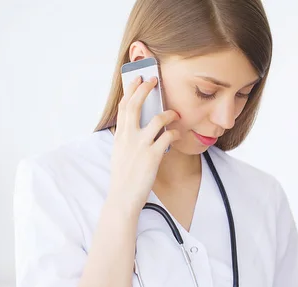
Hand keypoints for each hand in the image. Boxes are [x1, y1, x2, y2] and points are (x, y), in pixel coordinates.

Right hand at [108, 75, 179, 213]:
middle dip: (144, 89)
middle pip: (135, 105)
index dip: (130, 90)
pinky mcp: (152, 156)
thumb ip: (126, 139)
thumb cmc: (123, 177)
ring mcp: (140, 146)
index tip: (137, 79)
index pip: (123, 107)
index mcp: (120, 136)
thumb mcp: (119, 153)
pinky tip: (177, 134)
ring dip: (168, 113)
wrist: (123, 197)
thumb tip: (134, 127)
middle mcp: (128, 137)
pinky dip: (175, 132)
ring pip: (156, 119)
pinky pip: (168, 137)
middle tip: (154, 79)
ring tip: (174, 112)